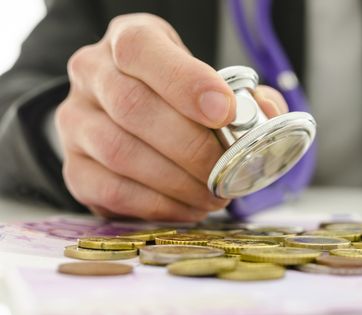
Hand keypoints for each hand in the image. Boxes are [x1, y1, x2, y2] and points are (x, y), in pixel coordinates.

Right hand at [56, 14, 287, 220]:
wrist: (130, 117)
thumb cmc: (178, 98)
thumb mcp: (210, 81)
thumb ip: (247, 96)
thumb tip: (268, 115)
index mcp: (127, 41)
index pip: (141, 49)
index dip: (184, 81)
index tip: (224, 112)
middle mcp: (91, 75)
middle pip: (132, 107)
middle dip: (191, 147)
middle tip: (227, 171)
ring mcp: (76, 122)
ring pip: (121, 152)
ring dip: (177, 182)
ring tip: (214, 195)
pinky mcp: (74, 167)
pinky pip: (113, 191)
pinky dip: (159, 205)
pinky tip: (190, 208)